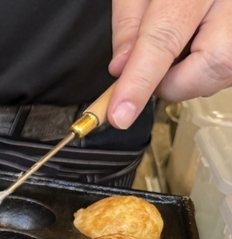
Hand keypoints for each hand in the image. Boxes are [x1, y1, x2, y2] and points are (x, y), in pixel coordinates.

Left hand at [109, 0, 231, 127]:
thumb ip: (129, 23)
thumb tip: (121, 68)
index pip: (165, 39)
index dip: (139, 81)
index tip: (120, 113)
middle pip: (214, 64)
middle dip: (174, 83)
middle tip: (150, 73)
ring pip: (226, 71)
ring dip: (192, 75)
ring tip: (180, 46)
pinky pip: (231, 68)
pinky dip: (207, 68)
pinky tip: (197, 45)